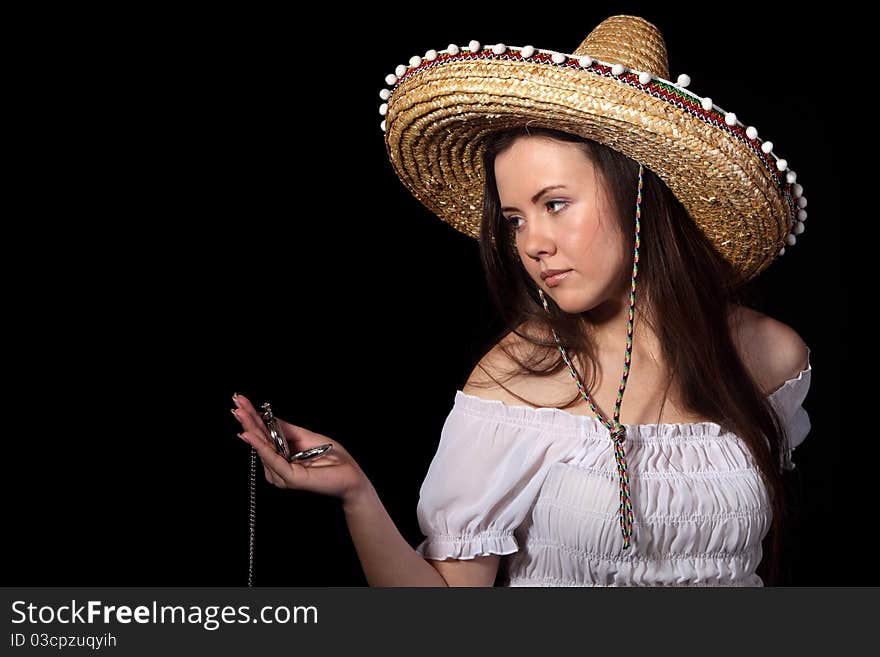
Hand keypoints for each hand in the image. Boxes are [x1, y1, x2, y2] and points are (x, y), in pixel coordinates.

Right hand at [231, 393, 371, 504]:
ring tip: (242, 413)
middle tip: (236, 404)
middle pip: (259, 441)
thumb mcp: (305, 436)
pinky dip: (262, 447)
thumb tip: (267, 417)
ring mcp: (283, 475)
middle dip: (247, 421)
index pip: (263, 435)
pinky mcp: (290, 478)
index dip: (252, 418)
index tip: (240, 400)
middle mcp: (278, 467)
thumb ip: (285, 430)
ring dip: (252, 430)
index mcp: (282, 457)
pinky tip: (252, 436)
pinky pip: (273, 460)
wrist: (351, 475)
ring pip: (263, 449)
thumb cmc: (332, 457)